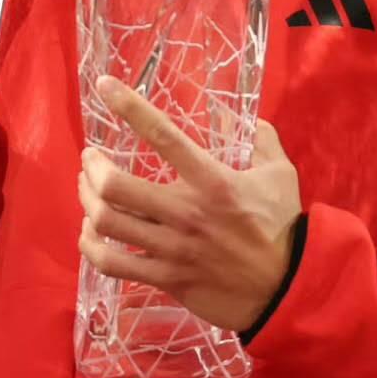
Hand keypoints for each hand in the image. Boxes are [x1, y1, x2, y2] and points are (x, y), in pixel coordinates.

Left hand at [77, 76, 300, 332]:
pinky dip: (91, 245)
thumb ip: (262, 141)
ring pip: (107, 223)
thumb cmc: (282, 229)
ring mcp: (173, 249)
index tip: (104, 86)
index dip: (129, 107)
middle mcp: (186, 213)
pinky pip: (112, 263)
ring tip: (87, 189)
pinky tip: (90, 233)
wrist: (290, 290)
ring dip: (86, 200)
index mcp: (213, 181)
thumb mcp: (280, 175)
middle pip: (114, 186)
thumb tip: (245, 118)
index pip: (163, 136)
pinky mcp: (167, 279)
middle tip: (90, 159)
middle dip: (92, 167)